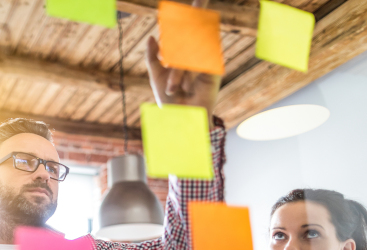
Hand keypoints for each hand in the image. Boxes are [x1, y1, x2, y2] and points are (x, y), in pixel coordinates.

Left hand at [144, 0, 220, 126]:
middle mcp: (196, 56)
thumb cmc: (169, 102)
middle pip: (194, 32)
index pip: (186, 30)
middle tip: (180, 52)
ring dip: (178, 73)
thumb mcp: (156, 76)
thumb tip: (152, 36)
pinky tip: (184, 85)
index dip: (192, 13)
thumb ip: (153, 56)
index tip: (197, 0)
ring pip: (191, 49)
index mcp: (183, 56)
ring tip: (173, 88)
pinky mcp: (214, 71)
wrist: (182, 120)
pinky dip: (187, 73)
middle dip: (193, 22)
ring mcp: (206, 62)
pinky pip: (200, 61)